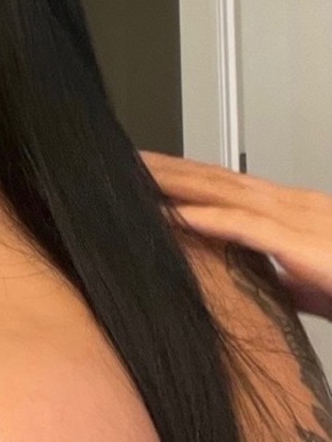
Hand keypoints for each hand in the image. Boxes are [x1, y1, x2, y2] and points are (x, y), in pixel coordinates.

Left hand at [140, 150, 331, 322]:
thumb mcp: (313, 282)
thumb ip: (281, 279)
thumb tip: (252, 283)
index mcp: (293, 213)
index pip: (228, 186)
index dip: (188, 175)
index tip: (152, 170)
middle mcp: (292, 207)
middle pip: (218, 180)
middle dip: (172, 169)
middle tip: (128, 159)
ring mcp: (297, 220)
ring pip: (224, 193)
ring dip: (178, 182)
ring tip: (137, 174)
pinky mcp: (301, 245)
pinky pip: (246, 226)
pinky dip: (208, 219)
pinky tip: (175, 215)